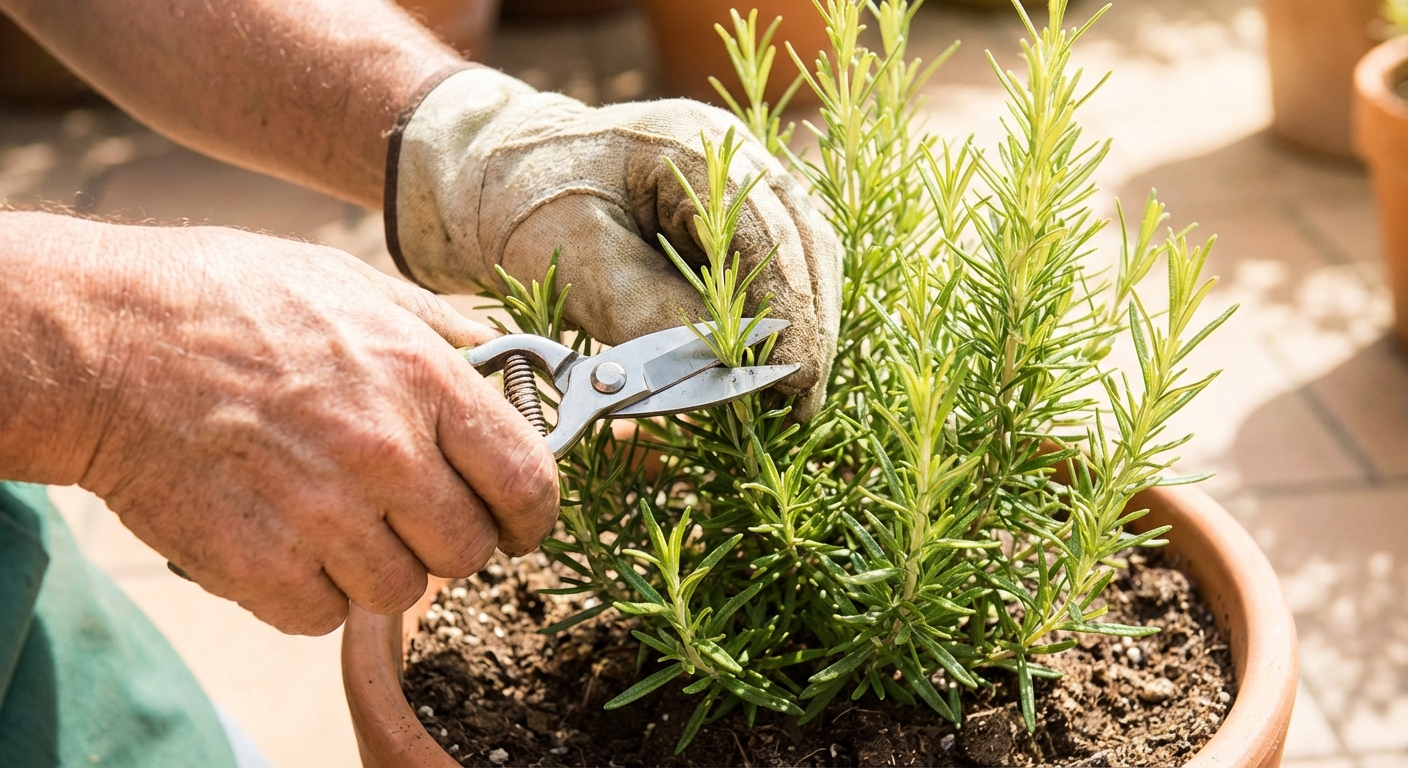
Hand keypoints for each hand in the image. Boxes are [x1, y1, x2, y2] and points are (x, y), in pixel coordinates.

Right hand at [75, 223, 557, 634]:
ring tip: (334, 519)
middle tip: (412, 516)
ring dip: (376, 567)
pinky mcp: (257, 564)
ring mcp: (320, 513)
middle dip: (447, 540)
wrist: (102, 341)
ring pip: (398, 591)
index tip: (519, 522)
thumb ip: (437, 328)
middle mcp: (383, 451)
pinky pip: (322, 616)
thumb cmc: (227, 299)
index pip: (527, 480)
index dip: (533, 513)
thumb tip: (502, 358)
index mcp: (421, 378)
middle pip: (467, 551)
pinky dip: (310, 593)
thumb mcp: (351, 283)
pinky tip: (285, 541)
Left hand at [388, 67, 841, 419]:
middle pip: (806, 243)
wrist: (500, 180)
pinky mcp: (737, 214)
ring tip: (791, 396)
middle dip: (808, 329)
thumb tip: (723, 367)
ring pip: (806, 256)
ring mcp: (742, 179)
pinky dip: (782, 317)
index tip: (791, 385)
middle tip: (799, 405)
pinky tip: (770, 365)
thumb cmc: (528, 210)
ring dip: (804, 326)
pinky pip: (781, 265)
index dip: (790, 315)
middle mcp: (733, 153)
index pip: (772, 234)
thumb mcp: (577, 263)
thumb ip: (650, 311)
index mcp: (691, 145)